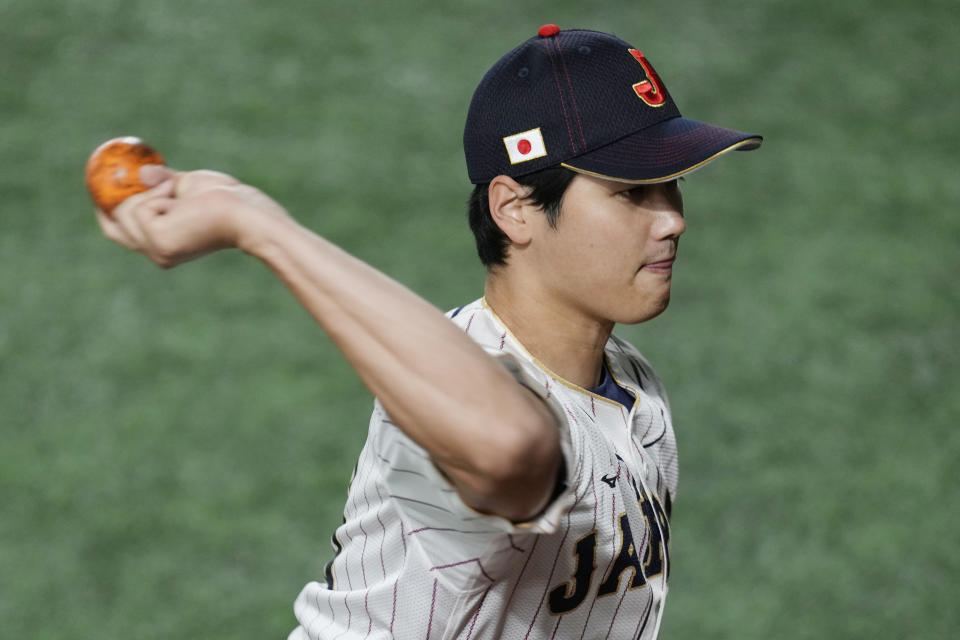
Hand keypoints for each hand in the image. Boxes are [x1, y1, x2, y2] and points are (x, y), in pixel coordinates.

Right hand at [96, 165, 291, 267]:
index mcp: (163, 245)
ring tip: (178, 193)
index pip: (121, 234)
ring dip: (149, 193)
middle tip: (116, 175)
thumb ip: (163, 183)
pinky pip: (141, 207)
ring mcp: (156, 250)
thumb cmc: (227, 200)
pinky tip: (181, 200)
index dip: (106, 212)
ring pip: (126, 211)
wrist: (245, 213)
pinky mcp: (158, 242)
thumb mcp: (188, 187)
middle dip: (113, 201)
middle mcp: (157, 254)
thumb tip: (140, 174)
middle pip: (113, 227)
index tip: (100, 187)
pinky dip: (158, 194)